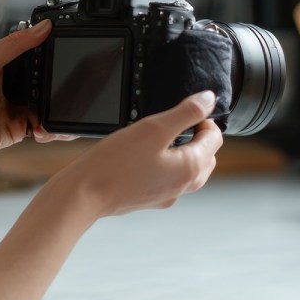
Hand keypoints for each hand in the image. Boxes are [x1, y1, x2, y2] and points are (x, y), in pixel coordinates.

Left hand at [0, 20, 66, 157]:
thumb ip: (14, 44)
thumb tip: (43, 27)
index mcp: (9, 66)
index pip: (39, 60)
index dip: (56, 61)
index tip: (71, 59)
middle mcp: (15, 87)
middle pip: (48, 86)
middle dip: (63, 91)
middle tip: (74, 92)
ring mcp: (17, 109)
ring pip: (49, 109)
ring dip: (60, 113)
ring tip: (67, 115)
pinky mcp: (17, 130)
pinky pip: (42, 130)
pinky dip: (51, 131)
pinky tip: (50, 130)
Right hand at [51, 91, 222, 217]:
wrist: (84, 194)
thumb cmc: (116, 163)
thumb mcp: (154, 128)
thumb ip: (185, 113)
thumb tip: (208, 100)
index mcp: (191, 168)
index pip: (215, 138)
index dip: (204, 119)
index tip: (186, 111)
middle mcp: (184, 186)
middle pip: (207, 156)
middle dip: (198, 137)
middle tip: (176, 123)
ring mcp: (168, 195)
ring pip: (189, 170)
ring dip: (183, 152)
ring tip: (161, 138)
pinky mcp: (151, 199)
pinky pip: (169, 179)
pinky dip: (166, 165)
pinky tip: (144, 156)